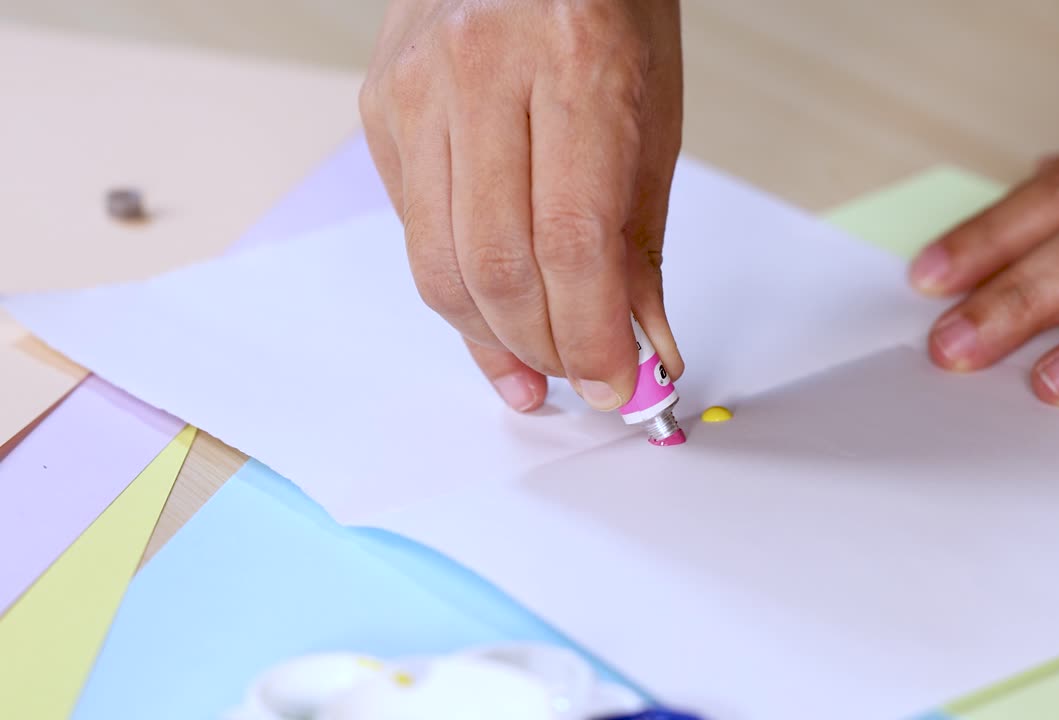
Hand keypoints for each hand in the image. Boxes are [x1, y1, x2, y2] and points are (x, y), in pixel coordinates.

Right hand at [360, 0, 683, 412]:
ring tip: (537, 361)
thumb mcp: (654, 114)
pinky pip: (412, 230)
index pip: (571, 243)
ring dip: (494, 335)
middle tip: (582, 376)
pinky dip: (457, 286)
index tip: (618, 385)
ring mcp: (417, 87)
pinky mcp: (379, 105)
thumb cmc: (607, 5)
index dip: (591, 335)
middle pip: (496, 266)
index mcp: (576, 63)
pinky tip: (494, 305)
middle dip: (544, 347)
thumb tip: (641, 346)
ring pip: (438, 264)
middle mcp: (482, 70)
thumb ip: (639, 241)